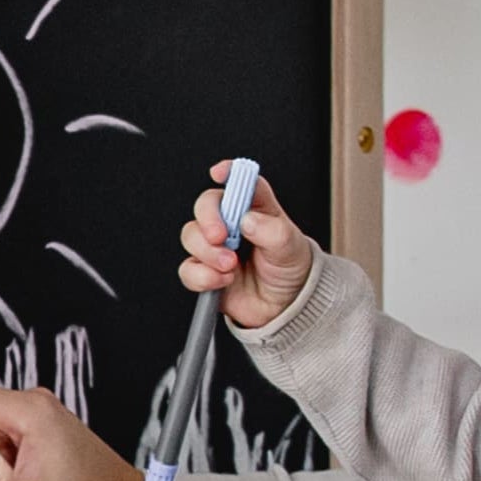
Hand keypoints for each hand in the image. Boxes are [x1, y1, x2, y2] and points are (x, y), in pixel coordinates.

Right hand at [179, 164, 313, 330]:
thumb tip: (248, 220)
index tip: (219, 173)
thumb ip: (272, 231)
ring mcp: (215, 248)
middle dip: (208, 219)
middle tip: (222, 236)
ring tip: (231, 266)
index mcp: (255, 208)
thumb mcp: (291, 247)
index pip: (240, 182)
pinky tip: (223, 280)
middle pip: (205, 205)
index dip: (228, 173)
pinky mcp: (204, 272)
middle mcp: (231, 224)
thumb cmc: (289, 270)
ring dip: (208, 253)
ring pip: (191, 236)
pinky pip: (188, 270)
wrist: (285, 307)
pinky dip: (203, 276)